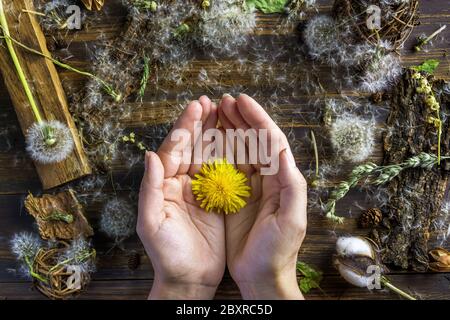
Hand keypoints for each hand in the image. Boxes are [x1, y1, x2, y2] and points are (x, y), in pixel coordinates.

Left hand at [137, 96, 225, 299]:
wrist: (189, 278)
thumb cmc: (167, 253)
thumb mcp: (152, 222)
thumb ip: (150, 188)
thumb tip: (149, 155)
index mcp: (164, 184)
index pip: (174, 148)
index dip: (185, 126)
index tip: (197, 105)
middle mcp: (181, 182)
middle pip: (192, 146)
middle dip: (201, 123)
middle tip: (212, 101)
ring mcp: (200, 189)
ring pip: (209, 155)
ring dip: (216, 133)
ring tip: (225, 112)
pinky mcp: (217, 199)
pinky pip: (223, 171)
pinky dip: (230, 154)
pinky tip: (237, 140)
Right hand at [219, 94, 306, 299]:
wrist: (262, 276)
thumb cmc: (278, 251)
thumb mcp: (290, 220)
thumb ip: (291, 186)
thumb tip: (281, 151)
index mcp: (281, 180)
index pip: (270, 141)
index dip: (257, 118)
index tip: (241, 100)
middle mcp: (266, 179)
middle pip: (253, 141)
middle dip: (241, 118)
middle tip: (224, 101)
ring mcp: (249, 187)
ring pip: (238, 150)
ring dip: (229, 130)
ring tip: (216, 112)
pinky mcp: (233, 198)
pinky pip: (225, 169)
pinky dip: (218, 152)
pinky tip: (208, 141)